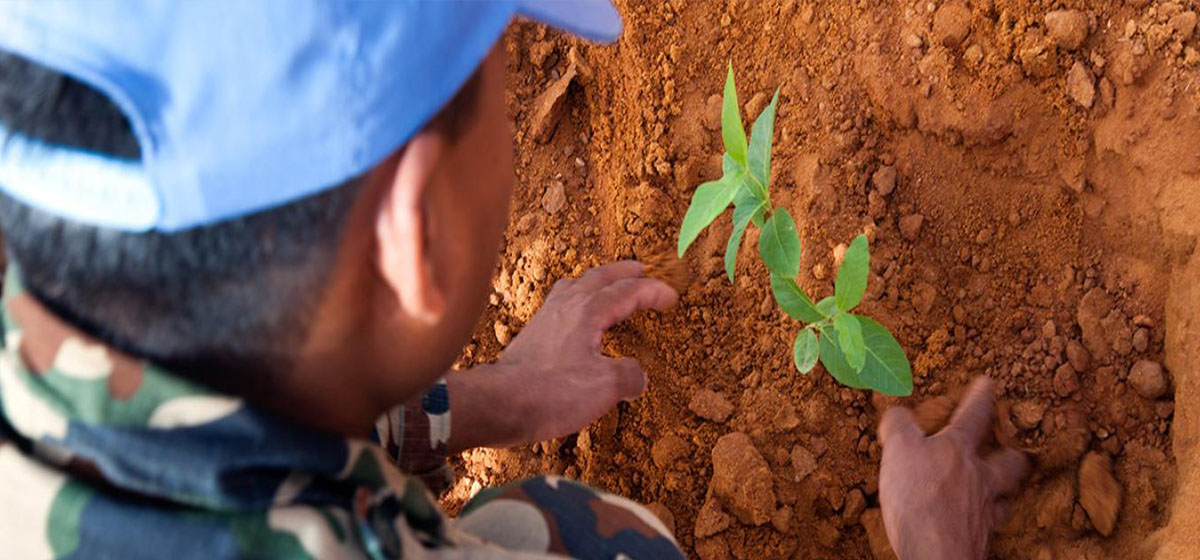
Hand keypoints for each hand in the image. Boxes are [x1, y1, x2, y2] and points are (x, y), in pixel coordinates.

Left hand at [446, 261, 676, 450]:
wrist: (500, 404)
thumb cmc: (551, 393)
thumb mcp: (604, 387)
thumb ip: (628, 375)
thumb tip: (637, 375)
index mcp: (589, 311)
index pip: (628, 292)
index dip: (653, 292)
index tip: (671, 297)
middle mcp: (566, 306)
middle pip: (599, 277)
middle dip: (623, 272)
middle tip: (641, 270)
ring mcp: (546, 317)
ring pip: (575, 286)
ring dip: (597, 282)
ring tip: (608, 287)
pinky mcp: (533, 334)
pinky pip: (560, 303)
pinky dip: (577, 300)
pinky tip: (576, 318)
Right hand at [878, 377, 1027, 559]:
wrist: (936, 555)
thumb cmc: (920, 500)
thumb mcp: (898, 450)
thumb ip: (898, 426)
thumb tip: (896, 412)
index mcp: (959, 450)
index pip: (974, 415)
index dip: (980, 396)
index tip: (988, 383)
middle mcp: (980, 478)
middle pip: (1007, 462)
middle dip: (1011, 453)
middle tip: (1013, 450)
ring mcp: (984, 511)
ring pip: (1003, 497)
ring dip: (1002, 491)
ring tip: (999, 491)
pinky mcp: (978, 539)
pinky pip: (988, 526)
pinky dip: (984, 522)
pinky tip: (976, 523)